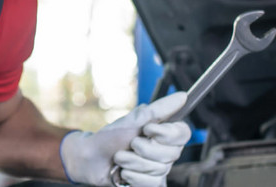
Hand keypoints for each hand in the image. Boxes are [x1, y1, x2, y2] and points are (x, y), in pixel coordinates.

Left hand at [60, 93, 190, 185]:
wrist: (91, 157)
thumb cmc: (112, 136)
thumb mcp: (136, 119)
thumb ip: (161, 108)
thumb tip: (182, 96)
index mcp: (164, 133)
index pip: (183, 133)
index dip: (167, 134)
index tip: (148, 129)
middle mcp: (165, 151)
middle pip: (171, 154)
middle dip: (144, 149)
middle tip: (130, 144)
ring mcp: (158, 168)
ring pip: (159, 169)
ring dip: (134, 162)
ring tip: (120, 158)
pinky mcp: (149, 182)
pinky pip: (151, 183)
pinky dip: (133, 177)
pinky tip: (124, 172)